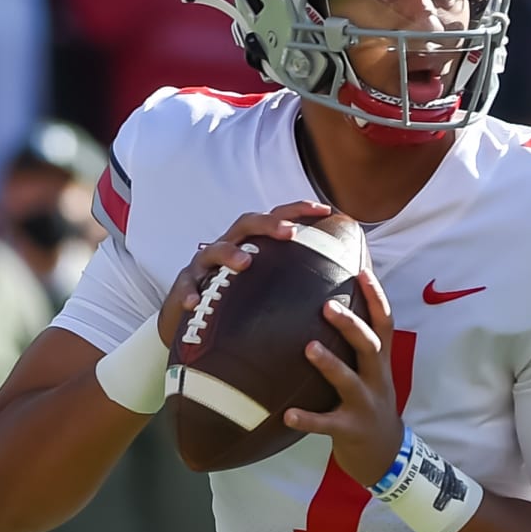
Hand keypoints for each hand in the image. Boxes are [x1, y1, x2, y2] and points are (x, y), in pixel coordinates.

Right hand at [158, 202, 333, 345]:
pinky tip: (195, 302)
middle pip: (246, 224)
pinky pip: (185, 286)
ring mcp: (204, 266)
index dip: (298, 210)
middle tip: (290, 232)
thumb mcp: (267, 288)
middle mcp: (228, 247)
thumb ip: (298, 282)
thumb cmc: (239, 301)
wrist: (192, 322)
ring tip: (245, 263)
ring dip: (230, 253)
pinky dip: (189, 292)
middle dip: (268, 224)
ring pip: (214, 250)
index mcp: (251, 245)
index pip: (275, 219)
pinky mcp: (184, 286)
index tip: (324, 209)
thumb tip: (346, 285)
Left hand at [283, 269, 402, 486]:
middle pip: (370, 346)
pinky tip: (286, 414)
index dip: (376, 297)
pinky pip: (326, 424)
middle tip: (327, 305)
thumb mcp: (371, 374)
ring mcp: (365, 405)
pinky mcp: (350, 430)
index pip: (384, 323)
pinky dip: (307, 419)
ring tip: (308, 348)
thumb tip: (330, 307)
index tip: (361, 271)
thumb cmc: (369, 406)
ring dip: (330, 364)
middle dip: (351, 325)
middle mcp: (377, 379)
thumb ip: (356, 347)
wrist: (386, 456)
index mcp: (380, 363)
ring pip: (349, 381)